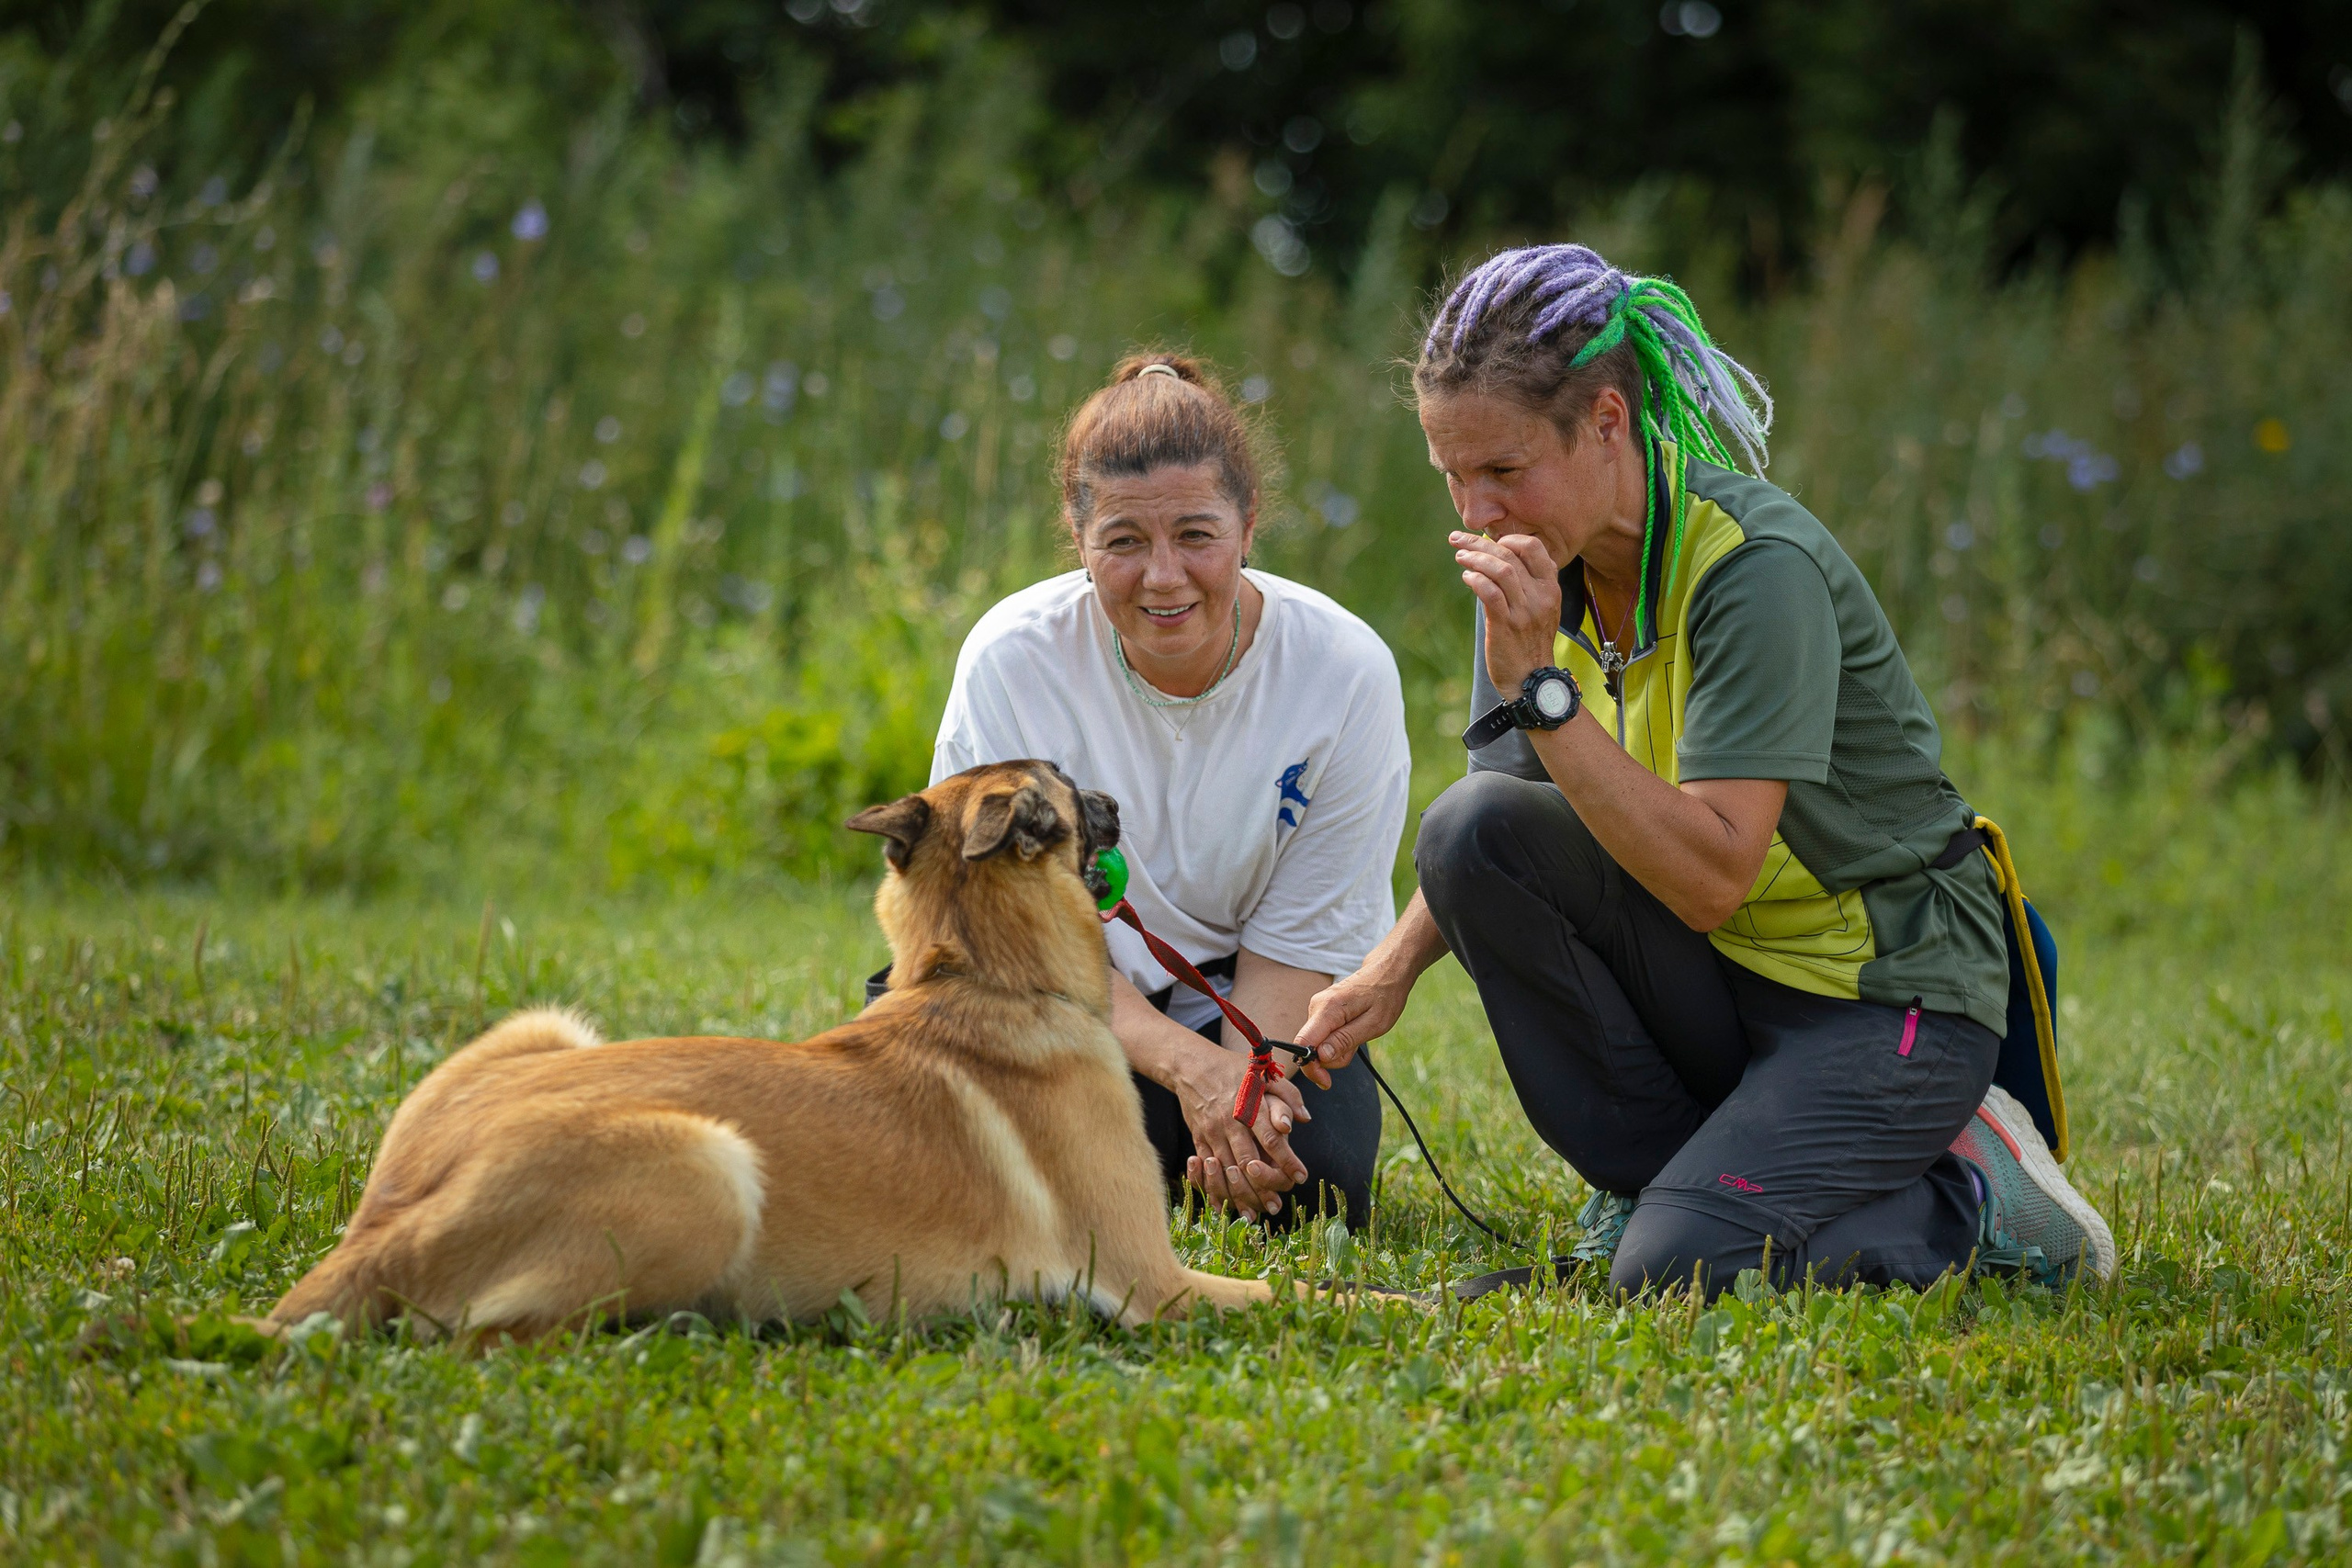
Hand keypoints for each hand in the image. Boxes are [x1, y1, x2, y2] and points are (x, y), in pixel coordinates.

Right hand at [1172, 1041, 1308, 1218]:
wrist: (1191, 1066)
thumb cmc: (1232, 1069)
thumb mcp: (1264, 1073)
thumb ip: (1287, 1095)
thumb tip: (1303, 1119)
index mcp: (1249, 1105)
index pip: (1271, 1138)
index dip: (1287, 1160)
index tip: (1300, 1176)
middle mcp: (1229, 1122)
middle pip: (1247, 1160)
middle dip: (1264, 1185)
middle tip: (1278, 1204)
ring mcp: (1211, 1133)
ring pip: (1227, 1169)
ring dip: (1242, 1193)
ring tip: (1257, 1211)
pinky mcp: (1198, 1139)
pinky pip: (1207, 1169)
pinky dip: (1215, 1188)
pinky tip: (1226, 1204)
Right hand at [1295, 966, 1411, 1077]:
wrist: (1387, 972)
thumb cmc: (1384, 996)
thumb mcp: (1373, 1024)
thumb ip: (1345, 1040)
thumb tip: (1320, 1056)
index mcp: (1327, 1009)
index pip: (1302, 1043)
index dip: (1310, 1067)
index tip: (1326, 1080)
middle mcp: (1316, 1007)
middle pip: (1310, 1048)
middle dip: (1331, 1058)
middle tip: (1356, 1047)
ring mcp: (1317, 1008)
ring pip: (1318, 1044)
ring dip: (1337, 1049)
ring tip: (1359, 1035)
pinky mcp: (1321, 1012)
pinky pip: (1323, 1037)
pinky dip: (1337, 1041)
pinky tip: (1353, 1031)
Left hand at [1452, 529, 1561, 694]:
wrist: (1530, 678)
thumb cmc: (1530, 642)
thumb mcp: (1541, 609)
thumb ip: (1528, 584)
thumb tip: (1499, 558)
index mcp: (1551, 588)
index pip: (1534, 547)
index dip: (1509, 537)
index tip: (1489, 540)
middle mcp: (1541, 596)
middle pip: (1510, 555)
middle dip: (1480, 543)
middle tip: (1458, 539)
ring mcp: (1525, 611)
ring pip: (1501, 570)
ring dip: (1475, 558)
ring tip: (1460, 557)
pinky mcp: (1506, 625)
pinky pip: (1490, 593)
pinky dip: (1476, 580)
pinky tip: (1467, 577)